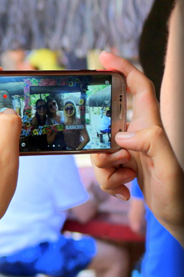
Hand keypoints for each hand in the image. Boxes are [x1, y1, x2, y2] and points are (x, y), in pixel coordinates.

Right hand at [90, 52, 182, 235]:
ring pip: (99, 151)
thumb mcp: (168, 168)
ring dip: (106, 172)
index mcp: (151, 127)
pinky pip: (101, 169)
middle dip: (100, 149)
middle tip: (117, 166)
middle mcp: (138, 135)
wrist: (178, 220)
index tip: (104, 57)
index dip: (123, 68)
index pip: (139, 88)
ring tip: (127, 182)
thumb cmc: (178, 194)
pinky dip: (108, 184)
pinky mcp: (122, 167)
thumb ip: (151, 144)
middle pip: (104, 127)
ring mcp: (128, 151)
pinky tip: (125, 192)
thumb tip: (121, 134)